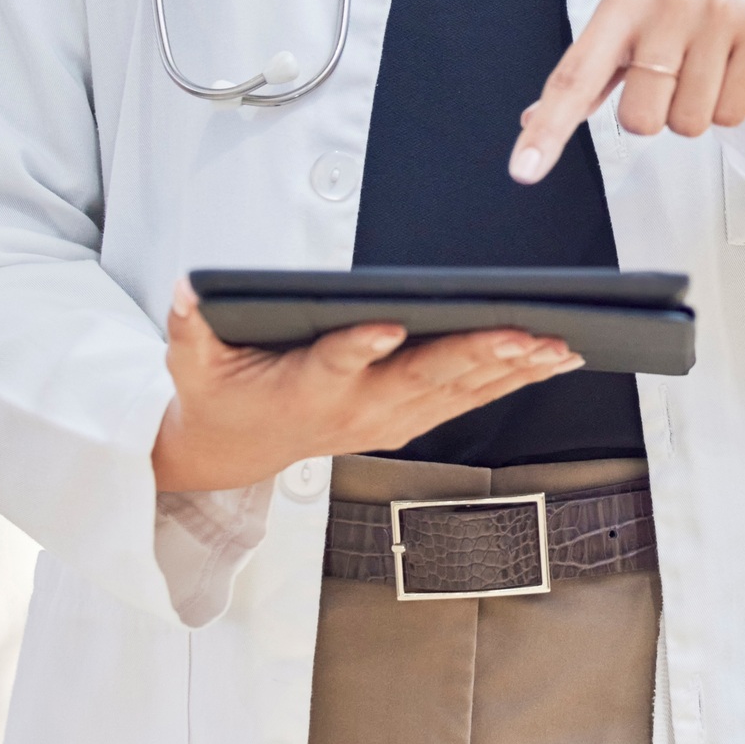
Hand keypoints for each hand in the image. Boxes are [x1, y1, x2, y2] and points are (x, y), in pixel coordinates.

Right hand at [152, 279, 584, 491]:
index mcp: (306, 386)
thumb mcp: (193, 360)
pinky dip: (512, 379)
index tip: (387, 325)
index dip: (360, 346)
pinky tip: (552, 358)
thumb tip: (186, 292)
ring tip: (558, 343)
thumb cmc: (222, 393)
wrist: (235, 450)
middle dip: (474, 355)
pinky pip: (468, 399)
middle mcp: (358, 408)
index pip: (335, 362)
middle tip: (521, 332)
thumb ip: (191, 327)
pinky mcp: (409, 421)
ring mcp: (389, 420)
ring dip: (510, 369)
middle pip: (420, 378)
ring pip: (458, 392)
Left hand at [508, 0, 744, 184]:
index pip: (576, 74)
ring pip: (689, 123)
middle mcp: (668, 4)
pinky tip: (735, 64)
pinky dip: (729, 105)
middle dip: (655, 112)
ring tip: (709, 62)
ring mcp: (719, 15)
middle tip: (674, 72)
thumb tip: (533, 119)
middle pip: (641, 119)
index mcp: (624, 0)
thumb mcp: (631, 11)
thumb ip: (588, 70)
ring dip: (695, 108)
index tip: (524, 169)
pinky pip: (732, 115)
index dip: (549, 126)